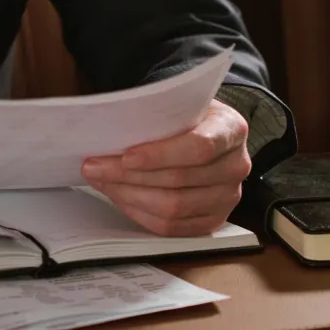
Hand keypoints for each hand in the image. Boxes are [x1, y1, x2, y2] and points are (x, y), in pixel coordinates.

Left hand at [80, 99, 250, 236]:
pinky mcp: (213, 219)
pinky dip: (140, 213)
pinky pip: (173, 227)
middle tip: (94, 166)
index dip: (160, 155)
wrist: (201, 128)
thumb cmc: (183, 115)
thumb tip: (108, 128)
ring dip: (129, 195)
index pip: (198, 147)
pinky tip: (119, 197)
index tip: (126, 156)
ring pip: (173, 207)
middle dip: (128, 175)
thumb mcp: (175, 102)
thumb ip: (153, 114)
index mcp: (231, 129)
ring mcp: (228, 196)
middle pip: (179, 180)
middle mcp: (236, 165)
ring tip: (101, 180)